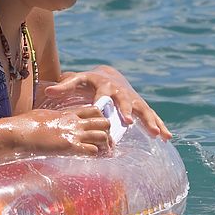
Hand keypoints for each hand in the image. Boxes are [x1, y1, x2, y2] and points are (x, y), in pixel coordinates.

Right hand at [21, 105, 111, 155]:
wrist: (20, 131)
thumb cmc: (26, 124)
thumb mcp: (44, 115)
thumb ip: (54, 117)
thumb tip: (51, 120)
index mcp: (69, 114)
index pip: (95, 110)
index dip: (100, 119)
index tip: (99, 128)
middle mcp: (75, 122)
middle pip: (104, 122)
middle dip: (107, 132)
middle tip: (105, 142)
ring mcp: (74, 134)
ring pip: (103, 136)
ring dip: (104, 145)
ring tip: (101, 153)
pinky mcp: (70, 146)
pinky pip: (92, 150)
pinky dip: (95, 155)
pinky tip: (90, 158)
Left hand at [43, 65, 171, 139]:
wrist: (110, 76)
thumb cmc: (89, 82)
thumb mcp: (77, 80)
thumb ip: (64, 86)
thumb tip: (47, 91)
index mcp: (104, 86)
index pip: (103, 94)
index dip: (103, 102)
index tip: (101, 109)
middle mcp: (121, 92)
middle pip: (125, 102)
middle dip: (128, 112)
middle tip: (129, 123)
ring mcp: (133, 99)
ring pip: (143, 110)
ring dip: (151, 122)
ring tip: (159, 135)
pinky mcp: (141, 106)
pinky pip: (152, 116)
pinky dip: (160, 126)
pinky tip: (168, 138)